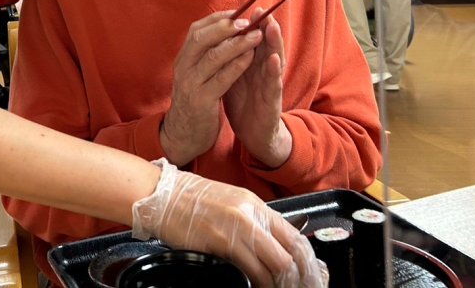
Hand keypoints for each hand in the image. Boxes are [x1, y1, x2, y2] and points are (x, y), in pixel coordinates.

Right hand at [132, 160, 322, 286]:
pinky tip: (257, 287)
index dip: (307, 262)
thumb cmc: (192, 199)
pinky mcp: (220, 244)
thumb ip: (254, 221)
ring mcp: (236, 230)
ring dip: (278, 285)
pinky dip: (257, 283)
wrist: (163, 195)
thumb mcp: (232, 201)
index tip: (310, 276)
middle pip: (289, 255)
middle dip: (298, 279)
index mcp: (255, 204)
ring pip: (273, 267)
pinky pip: (249, 271)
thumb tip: (274, 244)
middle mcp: (250, 215)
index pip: (295, 236)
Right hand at [161, 13, 264, 166]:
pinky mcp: (202, 100)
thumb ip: (205, 54)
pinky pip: (222, 78)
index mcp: (182, 58)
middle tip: (248, 21)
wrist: (183, 135)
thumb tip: (226, 29)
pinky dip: (237, 65)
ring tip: (257, 36)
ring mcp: (191, 83)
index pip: (196, 29)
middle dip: (226, 27)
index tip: (237, 12)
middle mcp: (183, 67)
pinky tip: (251, 58)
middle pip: (202, 38)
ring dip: (238, 43)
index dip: (218, 19)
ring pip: (214, 55)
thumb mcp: (194, 73)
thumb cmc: (195, 99)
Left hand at [223, 14, 292, 167]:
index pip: (253, 38)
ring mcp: (270, 84)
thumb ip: (230, 55)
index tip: (249, 6)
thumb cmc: (244, 100)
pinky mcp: (272, 100)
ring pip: (274, 59)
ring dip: (274, 42)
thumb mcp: (234, 74)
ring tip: (272, 25)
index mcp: (253, 62)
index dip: (252, 24)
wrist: (253, 133)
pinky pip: (273, 84)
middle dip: (265, 26)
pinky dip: (274, 70)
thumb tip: (216, 34)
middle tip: (263, 9)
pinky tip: (274, 59)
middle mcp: (264, 69)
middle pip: (266, 44)